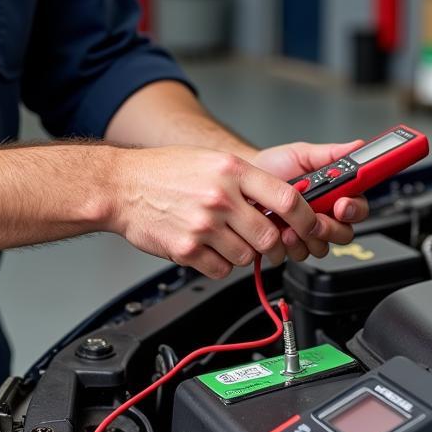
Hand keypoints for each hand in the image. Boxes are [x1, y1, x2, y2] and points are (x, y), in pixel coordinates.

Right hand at [106, 145, 323, 278]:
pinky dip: (220, 264)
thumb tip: (284, 202)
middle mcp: (220, 197)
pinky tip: (209, 248)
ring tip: (228, 239)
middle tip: (269, 243)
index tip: (309, 226)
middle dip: (275, 245)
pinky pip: (221, 269)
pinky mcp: (187, 249)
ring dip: (244, 254)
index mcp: (232, 170)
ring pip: (246, 256)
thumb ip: (247, 181)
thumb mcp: (214, 162)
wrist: (122, 186)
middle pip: (269, 236)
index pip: (287, 198)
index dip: (305, 218)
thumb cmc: (166, 171)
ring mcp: (203, 225)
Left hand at [250, 140, 369, 264]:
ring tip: (290, 225)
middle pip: (344, 232)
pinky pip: (301, 253)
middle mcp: (325, 215)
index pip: (358, 206)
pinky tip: (280, 232)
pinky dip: (291, 246)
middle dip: (331, 228)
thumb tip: (357, 147)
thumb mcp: (301, 154)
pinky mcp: (290, 244)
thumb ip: (331, 153)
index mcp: (334, 193)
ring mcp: (307, 232)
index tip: (342, 205)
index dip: (354, 208)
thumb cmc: (272, 167)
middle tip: (316, 219)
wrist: (242, 182)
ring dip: (308, 238)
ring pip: (323, 246)